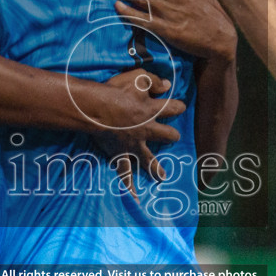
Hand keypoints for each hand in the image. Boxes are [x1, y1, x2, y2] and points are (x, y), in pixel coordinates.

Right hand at [89, 68, 185, 184]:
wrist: (95, 110)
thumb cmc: (115, 91)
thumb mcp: (137, 78)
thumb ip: (154, 81)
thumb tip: (168, 85)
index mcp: (152, 110)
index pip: (173, 108)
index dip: (178, 106)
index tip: (180, 107)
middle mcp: (147, 130)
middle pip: (167, 135)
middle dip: (172, 136)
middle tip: (174, 138)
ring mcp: (134, 145)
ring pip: (149, 159)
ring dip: (156, 168)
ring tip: (162, 176)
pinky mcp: (119, 154)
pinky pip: (124, 172)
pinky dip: (128, 185)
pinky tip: (133, 197)